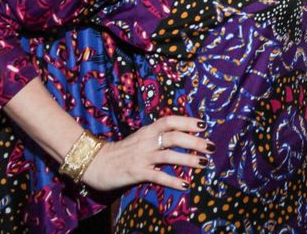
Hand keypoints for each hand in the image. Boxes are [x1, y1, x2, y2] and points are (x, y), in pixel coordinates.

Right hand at [80, 115, 212, 191]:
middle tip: (211, 147)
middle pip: (173, 137)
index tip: (203, 125)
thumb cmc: (122, 151)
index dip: (186, 121)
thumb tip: (183, 136)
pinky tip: (185, 184)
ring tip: (204, 163)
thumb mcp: (140, 138)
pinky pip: (158, 176)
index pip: (169, 121)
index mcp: (147, 130)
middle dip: (194, 141)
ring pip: (169, 155)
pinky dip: (172, 180)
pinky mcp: (136, 173)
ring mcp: (141, 157)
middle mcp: (146, 141)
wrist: (95, 162)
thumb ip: (158, 136)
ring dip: (188, 159)